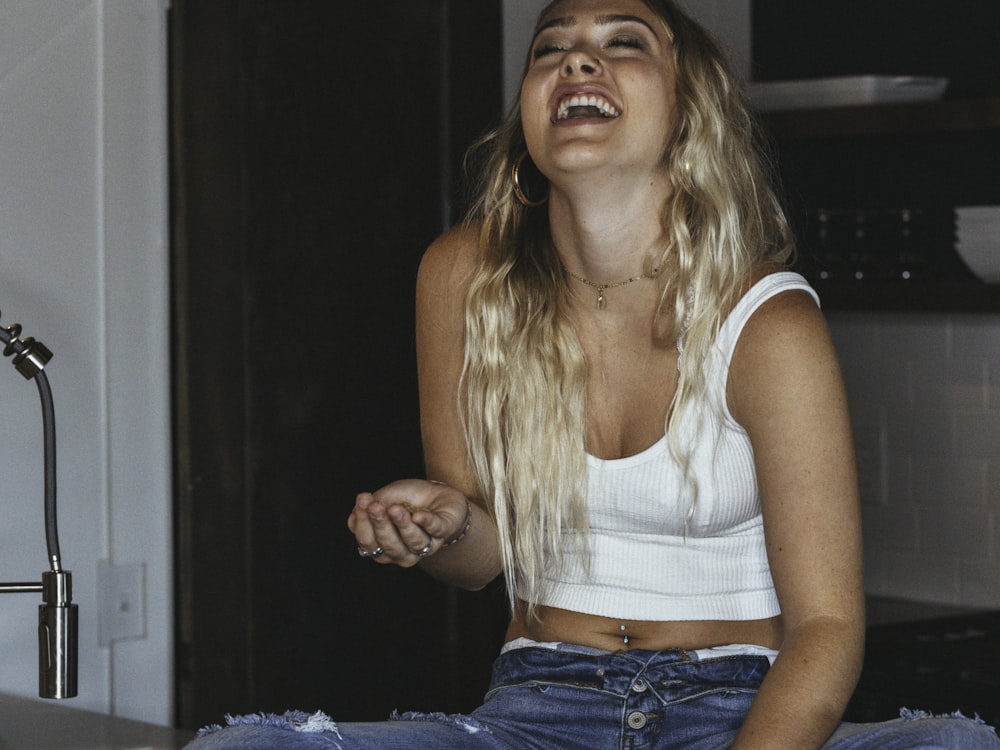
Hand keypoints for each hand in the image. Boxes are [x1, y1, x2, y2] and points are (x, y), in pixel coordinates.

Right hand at [347, 478, 469, 566]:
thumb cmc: (405, 499)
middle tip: (375, 506)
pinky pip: (436, 530)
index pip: (368, 544)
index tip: (363, 501)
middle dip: (380, 526)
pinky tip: (418, 515)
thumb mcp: (384, 499)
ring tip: (395, 508)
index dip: (363, 524)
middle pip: (389, 546)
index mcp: (384, 547)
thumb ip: (369, 509)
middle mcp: (404, 553)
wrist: (436, 492)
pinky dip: (426, 522)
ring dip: (402, 525)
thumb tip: (354, 517)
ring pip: (413, 541)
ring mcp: (425, 545)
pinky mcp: (444, 531)